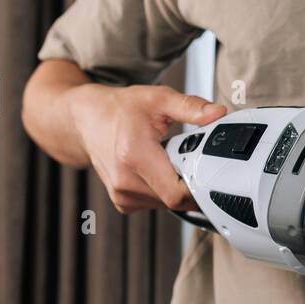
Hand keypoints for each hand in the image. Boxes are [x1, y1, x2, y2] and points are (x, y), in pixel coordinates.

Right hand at [68, 84, 226, 213]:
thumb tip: (217, 113)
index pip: (177, 193)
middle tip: (186, 157)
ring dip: (176, 187)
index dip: (198, 185)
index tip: (207, 169)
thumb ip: (190, 107)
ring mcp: (122, 195)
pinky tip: (156, 170)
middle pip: (175, 200)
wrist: (86, 119)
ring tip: (167, 160)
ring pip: (167, 205)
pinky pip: (156, 204)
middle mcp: (125, 181)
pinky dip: (163, 191)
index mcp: (134, 155)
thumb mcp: (158, 99)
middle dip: (189, 182)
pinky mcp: (123, 202)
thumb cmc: (120, 109)